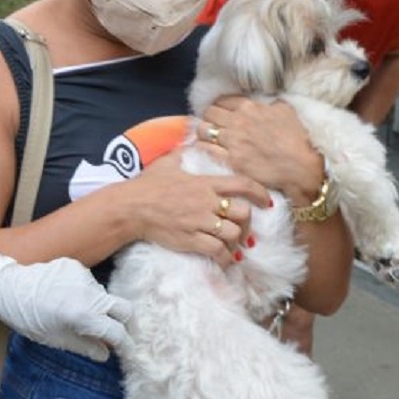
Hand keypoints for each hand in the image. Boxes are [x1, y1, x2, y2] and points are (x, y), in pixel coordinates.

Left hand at [0, 249, 132, 360]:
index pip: (117, 332)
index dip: (125, 344)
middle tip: (121, 333)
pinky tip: (67, 297)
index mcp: (84, 316)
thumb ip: (85, 346)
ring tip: (79, 314)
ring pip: (104, 296)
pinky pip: (89, 283)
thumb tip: (105, 354)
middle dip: (127, 323)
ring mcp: (84, 276)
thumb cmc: (28, 318)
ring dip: (100, 307)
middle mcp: (89, 294)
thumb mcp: (57, 339)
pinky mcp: (75, 265)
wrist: (7, 288)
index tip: (127, 351)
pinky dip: (84, 293)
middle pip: (125, 308)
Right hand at [128, 149, 269, 266]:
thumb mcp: (168, 162)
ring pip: (233, 234)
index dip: (260, 193)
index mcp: (205, 183)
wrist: (131, 207)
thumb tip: (191, 138)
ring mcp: (199, 222)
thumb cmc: (147, 184)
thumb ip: (184, 151)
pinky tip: (225, 260)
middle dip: (248, 223)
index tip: (267, 201)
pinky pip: (217, 251)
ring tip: (234, 246)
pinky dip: (225, 258)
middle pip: (243, 213)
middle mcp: (207, 202)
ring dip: (237, 242)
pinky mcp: (191, 240)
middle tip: (245, 230)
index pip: (242, 185)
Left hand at [198, 97, 323, 202]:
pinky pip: (205, 149)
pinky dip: (203, 148)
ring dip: (203, 133)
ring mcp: (232, 141)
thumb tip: (264, 103)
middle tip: (213, 125)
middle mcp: (238, 122)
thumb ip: (270, 104)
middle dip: (209, 118)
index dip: (219, 106)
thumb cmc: (296, 140)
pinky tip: (207, 151)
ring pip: (202, 130)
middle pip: (209, 113)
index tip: (221, 113)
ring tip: (208, 138)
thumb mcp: (286, 112)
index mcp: (250, 108)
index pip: (222, 100)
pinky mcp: (230, 160)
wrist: (300, 168)